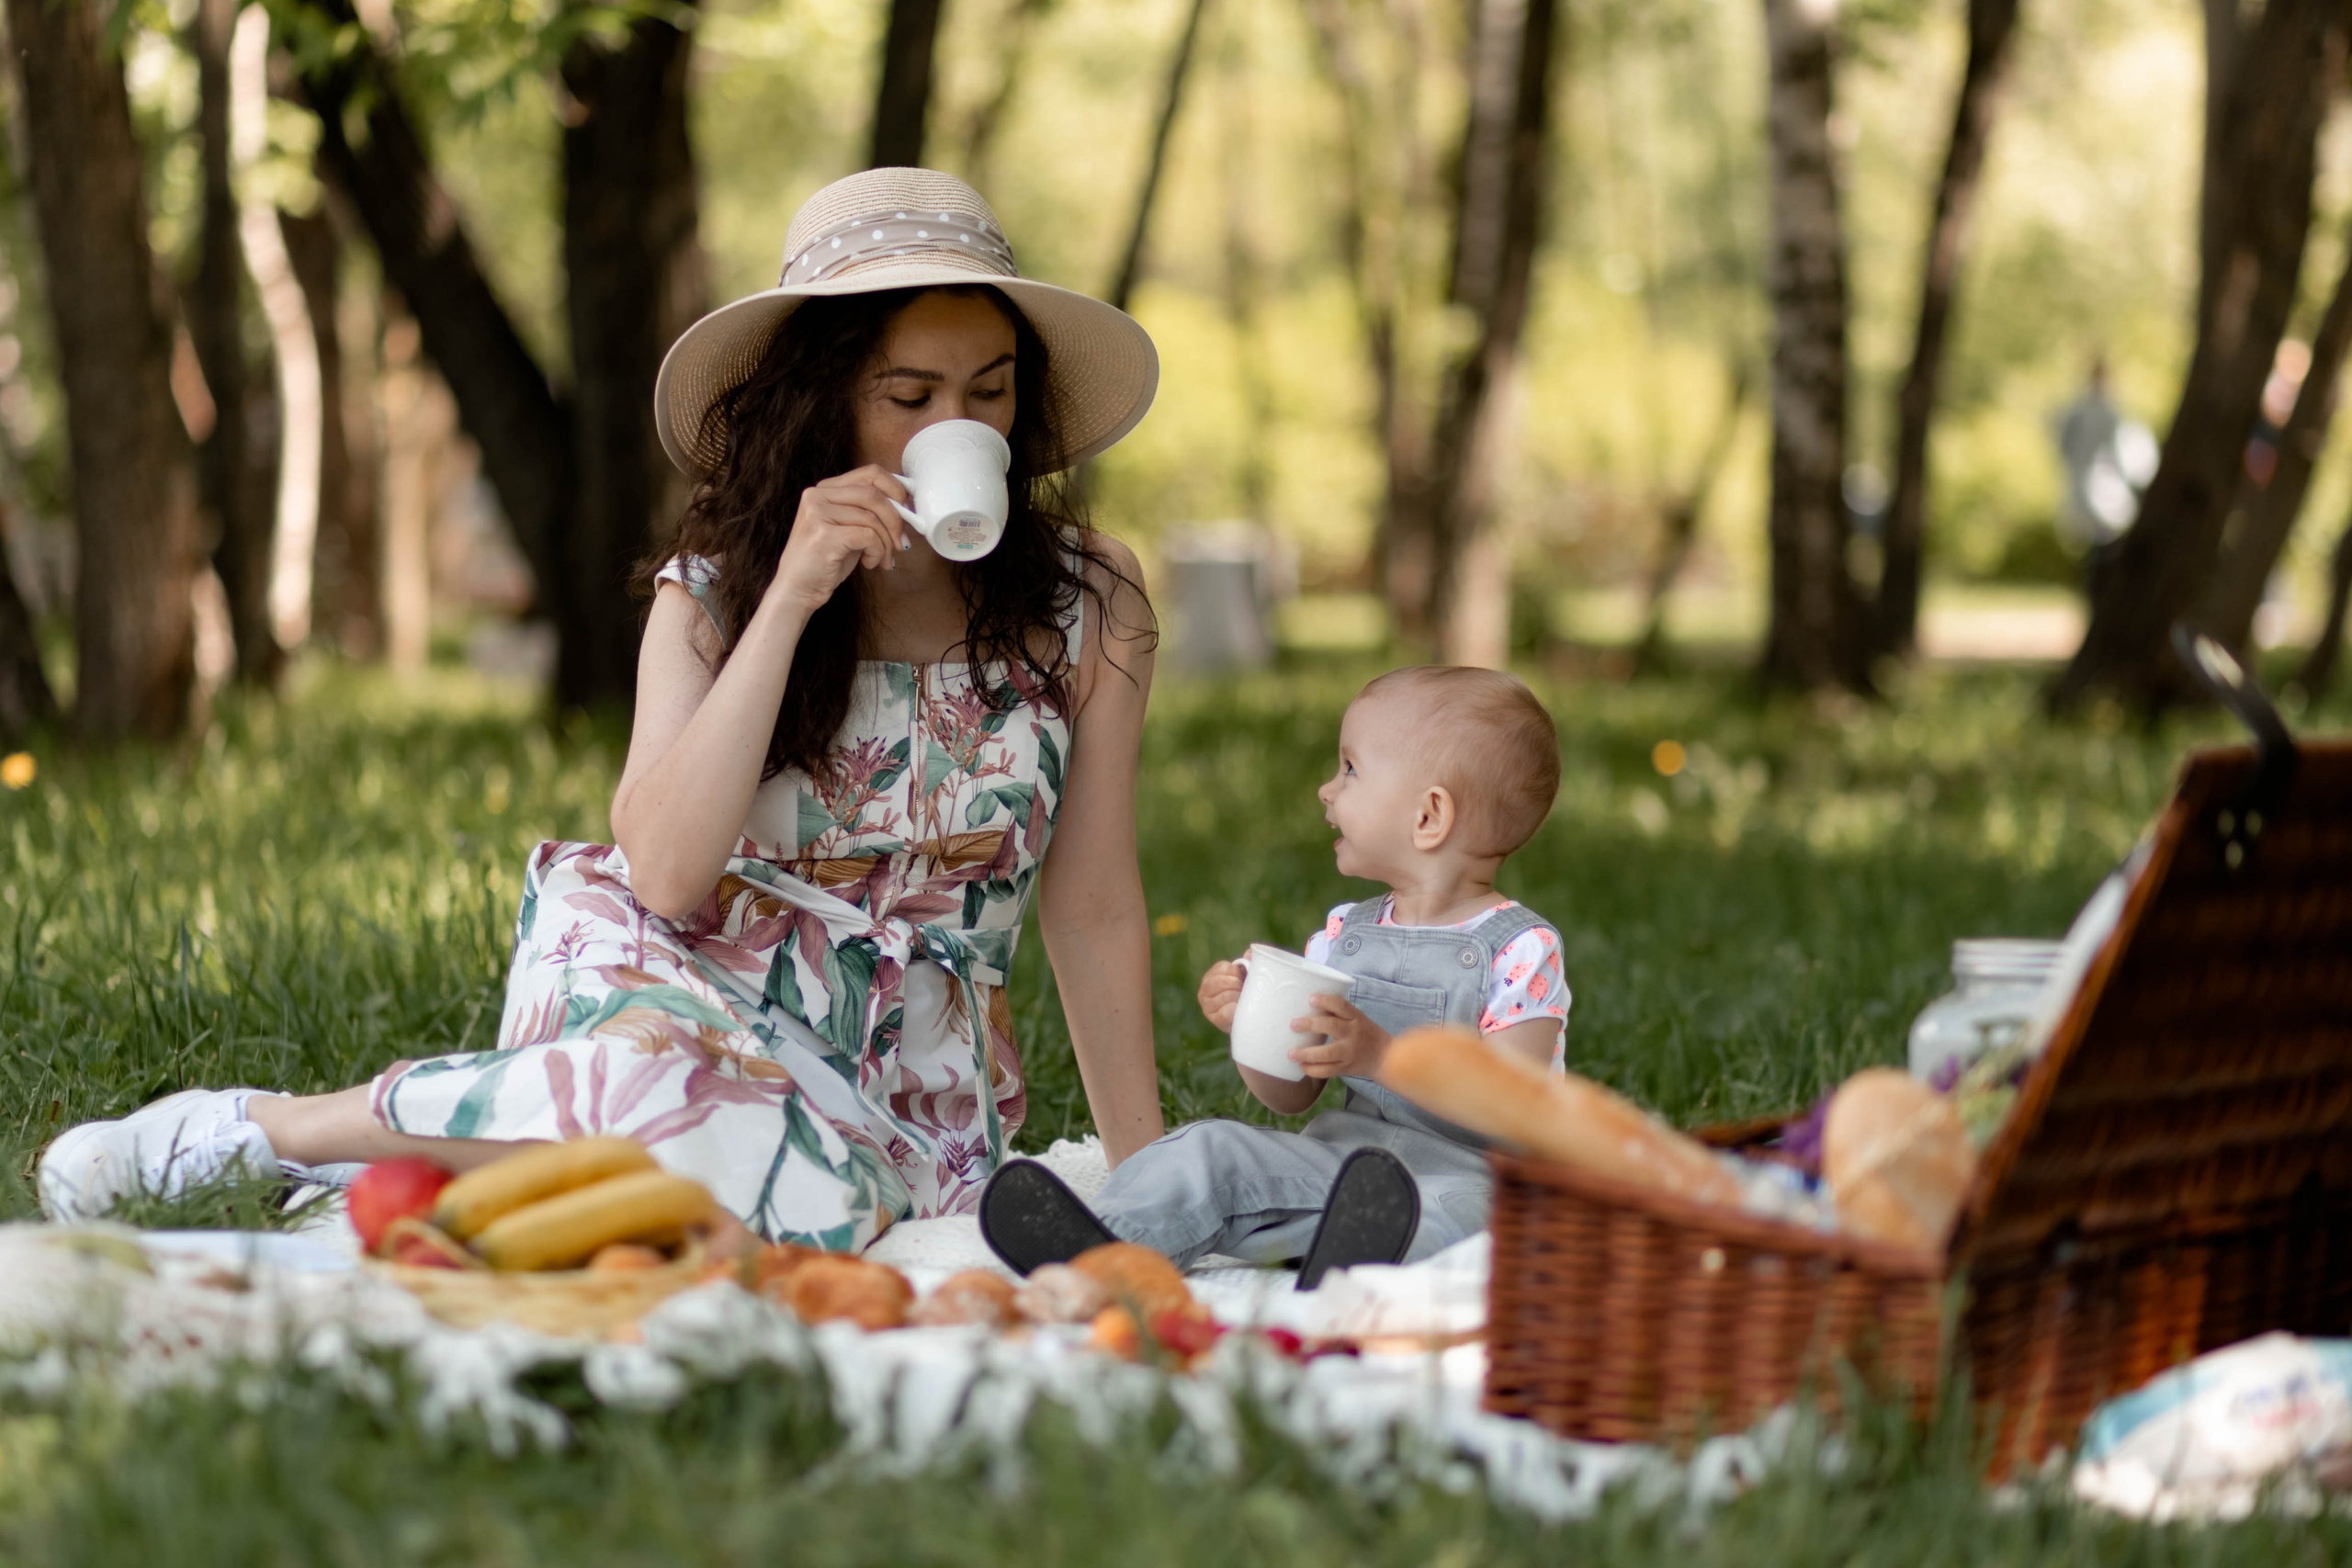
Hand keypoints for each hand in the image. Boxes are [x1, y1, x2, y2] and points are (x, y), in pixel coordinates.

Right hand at [767, 465, 913, 616]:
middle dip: (895, 520)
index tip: (907, 508)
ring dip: (886, 543)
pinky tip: (870, 563)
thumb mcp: (848, 529)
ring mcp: (817, 513)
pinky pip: (868, 536)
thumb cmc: (825, 562)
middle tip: (901, 542)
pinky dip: (877, 552)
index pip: (870, 473)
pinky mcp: (824, 535)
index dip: (895, 488)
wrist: (797, 589)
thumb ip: (868, 513)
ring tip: (883, 559)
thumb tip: (905, 507)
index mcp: (824, 489)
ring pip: (872, 518)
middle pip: (874, 494)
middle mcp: (817, 496)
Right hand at [1197, 959, 1243, 1030]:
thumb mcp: (1244, 978)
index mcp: (1210, 976)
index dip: (1237, 973)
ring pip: (1226, 996)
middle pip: (1223, 982)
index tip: (1242, 980)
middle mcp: (1204, 990)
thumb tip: (1250, 953)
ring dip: (1239, 999)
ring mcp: (1207, 1006)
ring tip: (1243, 1002)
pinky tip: (1239, 1010)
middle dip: (1238, 986)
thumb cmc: (1243, 995)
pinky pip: (1226, 1012)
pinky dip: (1235, 1010)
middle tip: (1243, 992)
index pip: (1224, 968)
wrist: (1245, 1019)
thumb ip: (1246, 965)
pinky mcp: (1215, 1019)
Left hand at [1288, 992, 1389, 1079]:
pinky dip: (1313, 1070)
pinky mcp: (1346, 1068)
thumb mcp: (1358, 1019)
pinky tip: (1301, 1066)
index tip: (1310, 999)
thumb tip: (1309, 1005)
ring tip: (1291, 1053)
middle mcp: (1353, 1034)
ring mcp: (1349, 1052)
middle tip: (1293, 1024)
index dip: (1326, 1001)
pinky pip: (1328, 1071)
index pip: (1342, 1006)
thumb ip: (1339, 1014)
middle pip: (1331, 1027)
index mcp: (1356, 1018)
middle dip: (1311, 1025)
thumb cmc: (1366, 1034)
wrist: (1385, 1058)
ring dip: (1307, 1053)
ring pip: (1327, 1053)